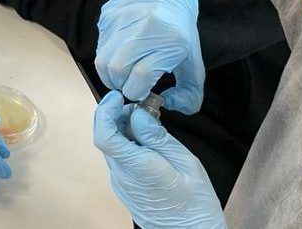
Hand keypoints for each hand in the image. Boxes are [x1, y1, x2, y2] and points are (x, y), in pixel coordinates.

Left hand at [93, 91, 223, 228]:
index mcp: (138, 168)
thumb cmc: (195, 204)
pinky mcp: (124, 188)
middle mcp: (122, 176)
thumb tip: (138, 114)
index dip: (105, 111)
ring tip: (148, 123)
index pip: (105, 135)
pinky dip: (127, 144)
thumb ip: (158, 137)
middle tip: (140, 106)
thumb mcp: (186, 163)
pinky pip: (119, 159)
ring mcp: (120, 184)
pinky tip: (147, 142)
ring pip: (112, 148)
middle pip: (106, 138)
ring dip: (123, 130)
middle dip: (117, 116)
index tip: (117, 97)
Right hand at [95, 0, 204, 113]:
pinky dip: (106, 57)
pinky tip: (118, 56)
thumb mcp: (193, 61)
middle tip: (129, 85)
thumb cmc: (179, 28)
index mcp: (168, 41)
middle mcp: (142, 29)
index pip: (141, 77)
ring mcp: (121, 21)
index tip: (142, 93)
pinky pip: (99, 46)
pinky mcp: (107, 17)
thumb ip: (189, 92)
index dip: (138, 92)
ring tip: (121, 75)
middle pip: (117, 69)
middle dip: (121, 85)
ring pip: (102, 60)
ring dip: (109, 75)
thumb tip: (168, 105)